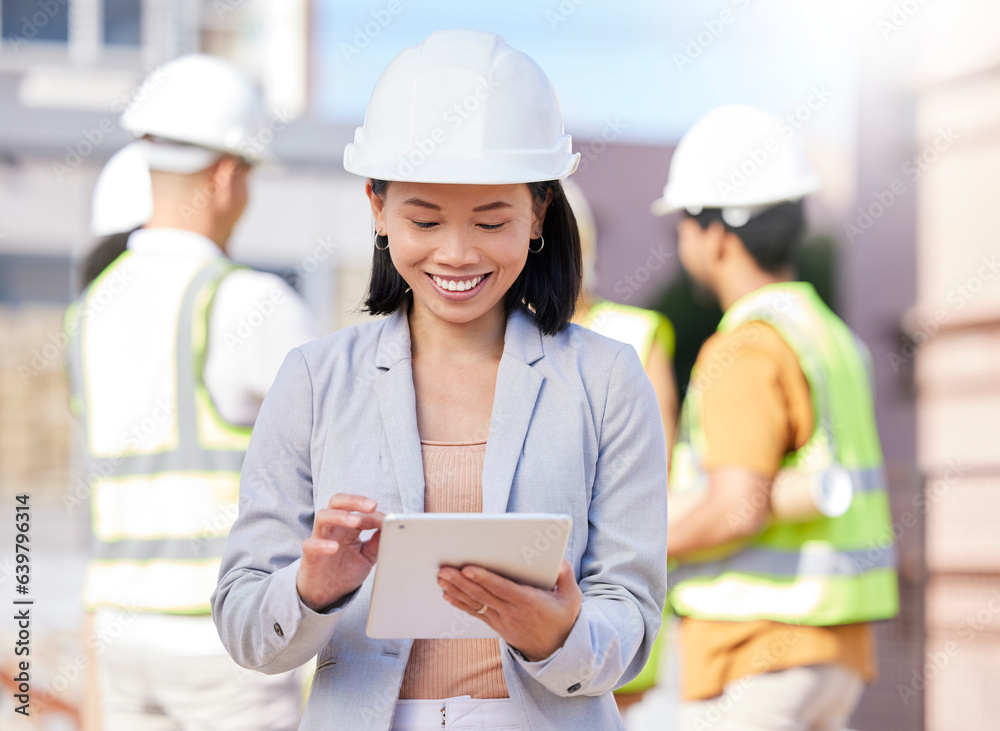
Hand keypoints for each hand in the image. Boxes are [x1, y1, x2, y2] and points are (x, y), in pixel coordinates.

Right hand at [296, 494, 383, 610]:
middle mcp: (333, 528)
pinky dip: (321, 544)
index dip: (374, 514)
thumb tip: (391, 527)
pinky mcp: (310, 555)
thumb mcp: (367, 556)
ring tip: (355, 521)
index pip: (359, 511)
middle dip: (354, 500)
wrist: (326, 594)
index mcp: (348, 527)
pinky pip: (310, 545)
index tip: (388, 520)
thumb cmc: (344, 571)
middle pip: (338, 502)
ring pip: (322, 516)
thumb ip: (377, 542)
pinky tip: (334, 547)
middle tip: (372, 506)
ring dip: (340, 516)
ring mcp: (320, 539)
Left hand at [438, 559, 581, 660]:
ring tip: (441, 579)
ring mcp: (502, 620)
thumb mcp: (572, 597)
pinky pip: (475, 613)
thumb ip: (566, 575)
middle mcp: (512, 612)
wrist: (557, 651)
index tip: (468, 568)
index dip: (484, 579)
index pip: (502, 589)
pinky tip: (447, 594)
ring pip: (476, 604)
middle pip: (483, 595)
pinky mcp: (497, 625)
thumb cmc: (563, 619)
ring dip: (456, 591)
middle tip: (444, 569)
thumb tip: (558, 560)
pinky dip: (460, 603)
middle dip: (461, 581)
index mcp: (529, 602)